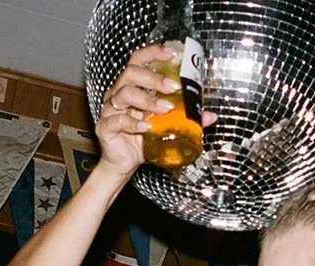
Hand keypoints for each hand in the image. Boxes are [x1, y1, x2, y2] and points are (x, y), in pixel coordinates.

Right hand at [95, 45, 217, 180]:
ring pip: (124, 94)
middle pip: (131, 73)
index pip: (138, 61)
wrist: (124, 163)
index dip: (152, 53)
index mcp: (131, 87)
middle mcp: (118, 94)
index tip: (170, 53)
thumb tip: (210, 116)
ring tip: (166, 108)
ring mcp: (109, 110)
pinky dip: (132, 123)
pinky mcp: (105, 127)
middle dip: (153, 78)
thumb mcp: (166, 126)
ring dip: (148, 100)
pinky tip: (146, 127)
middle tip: (173, 87)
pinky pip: (117, 121)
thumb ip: (185, 119)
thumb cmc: (142, 139)